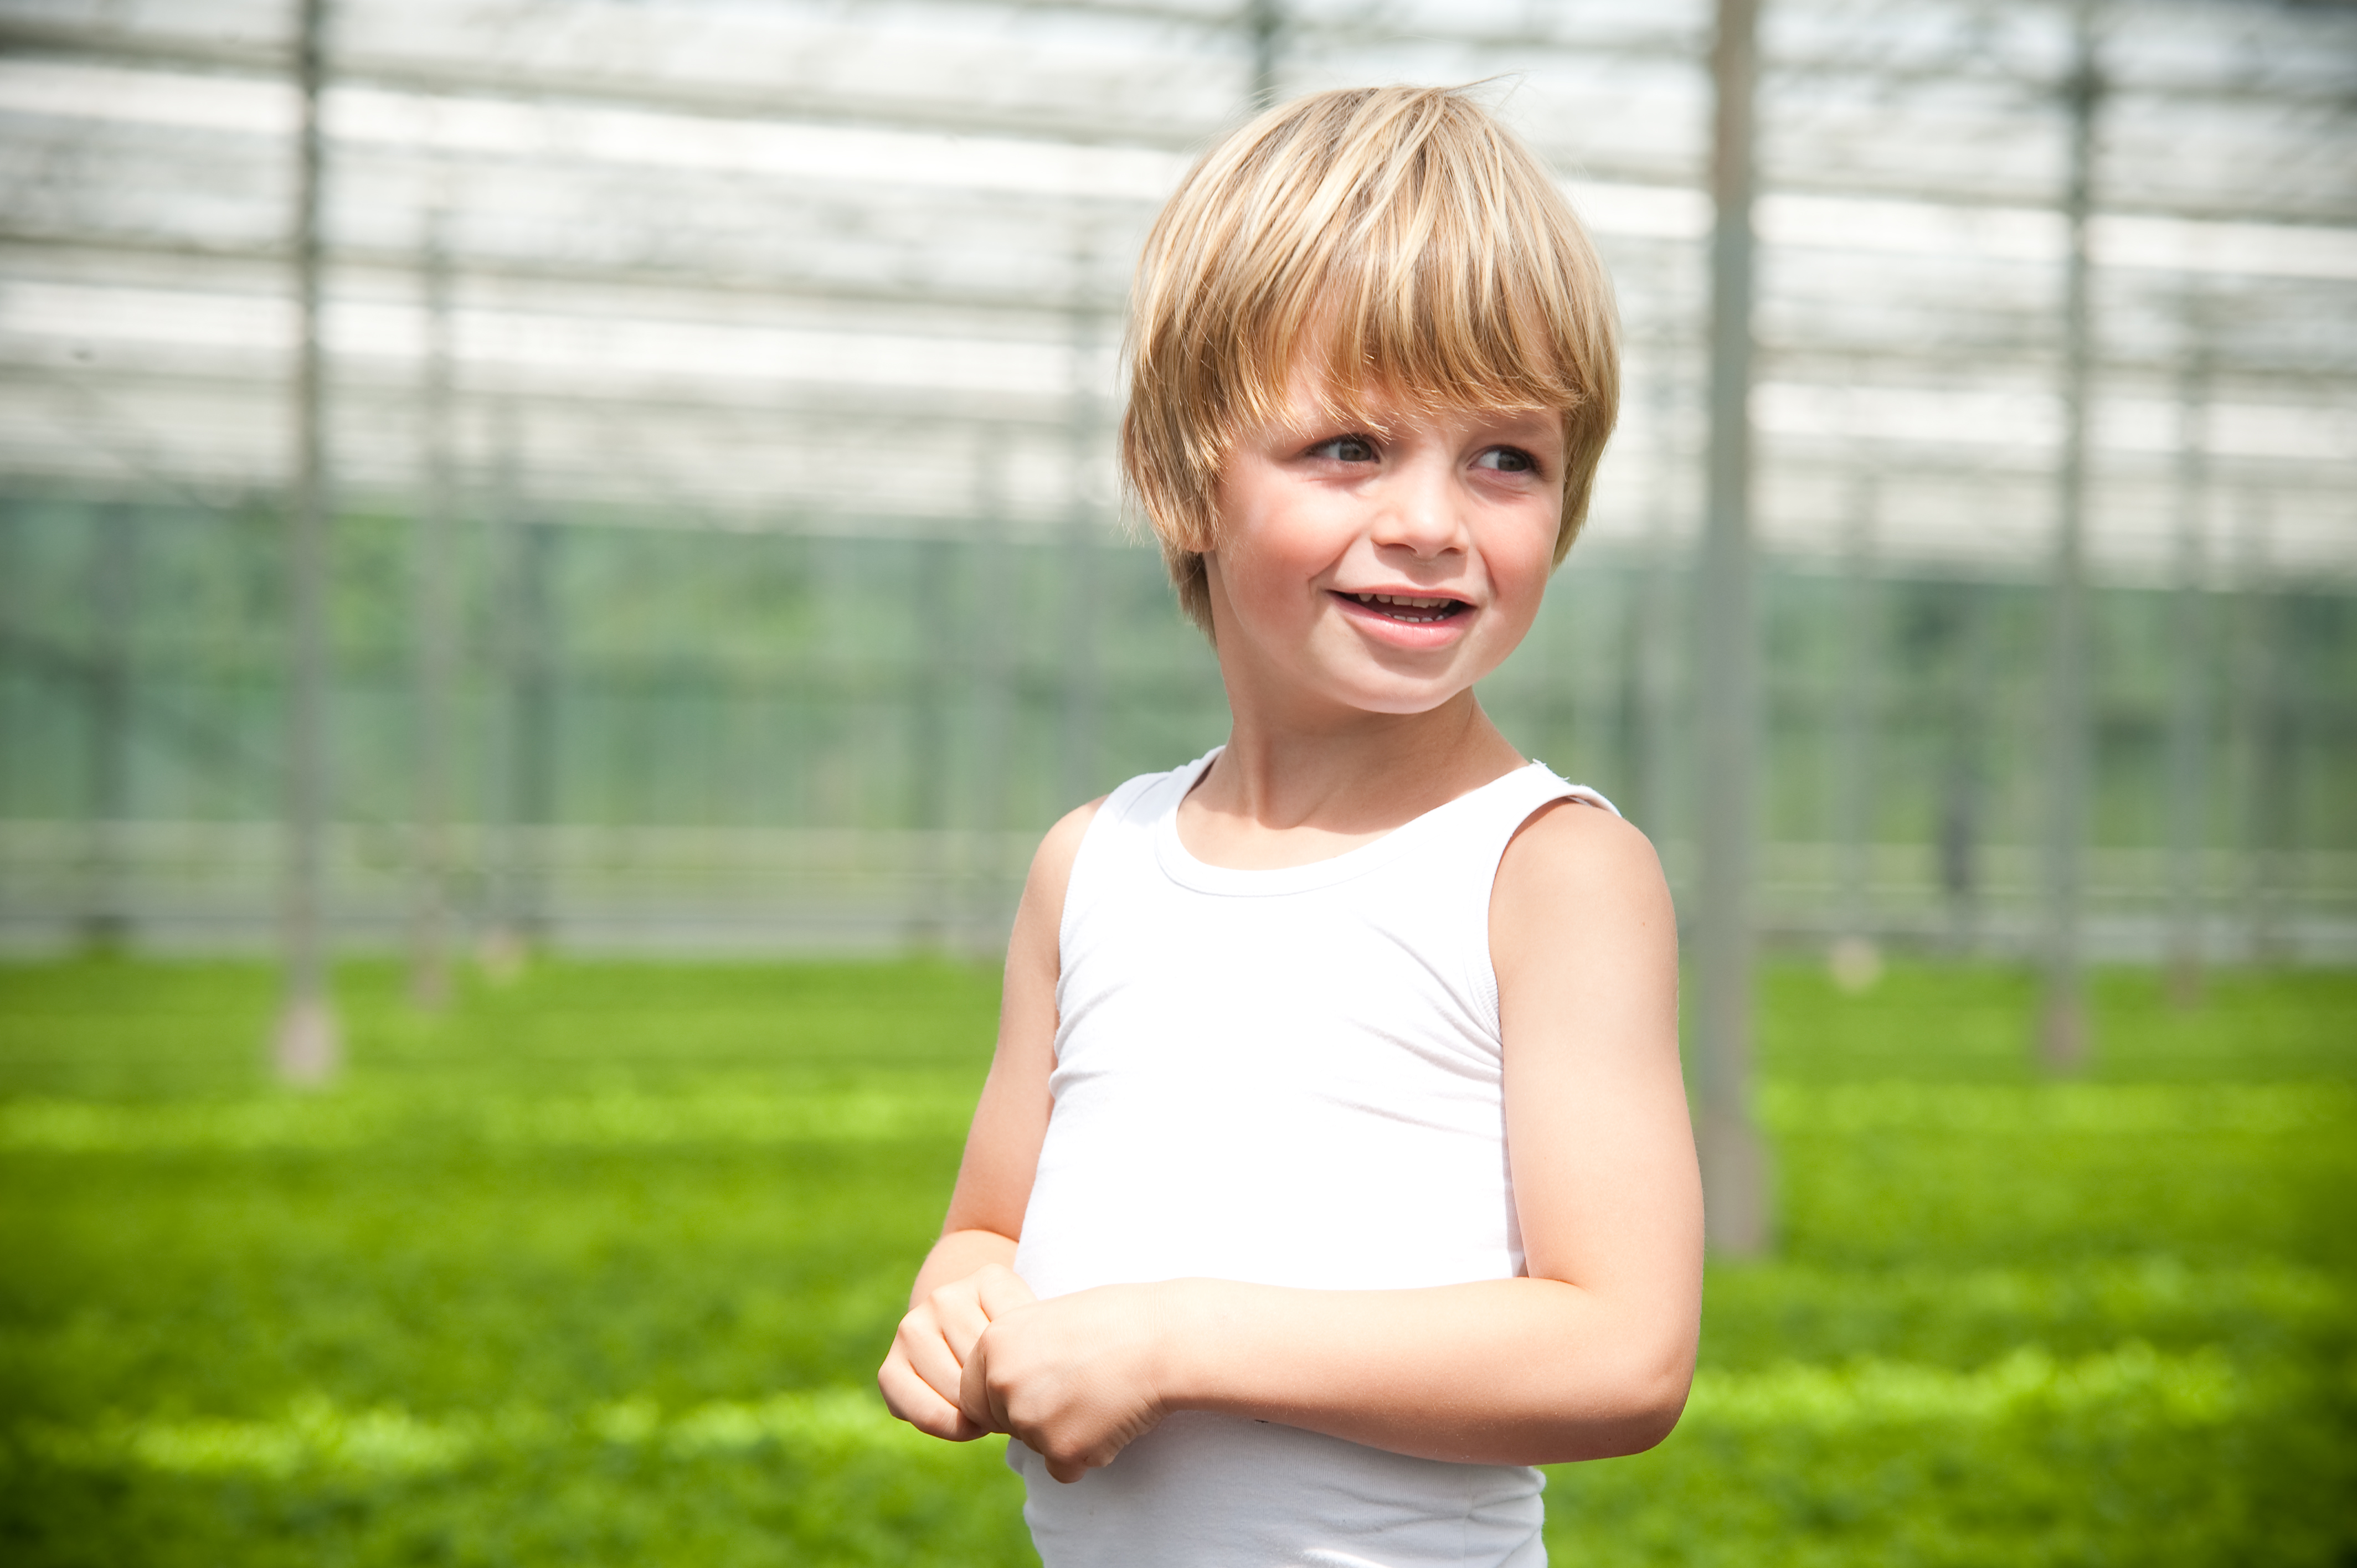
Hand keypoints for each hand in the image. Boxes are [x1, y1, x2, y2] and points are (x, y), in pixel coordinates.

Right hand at [878, 1263, 1035, 1439]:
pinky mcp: (890, 1367)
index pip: (1019, 1340)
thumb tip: (1041, 1392)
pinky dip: (949, 1426)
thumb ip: (1041, 1344)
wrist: (965, 1328)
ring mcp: (912, 1327)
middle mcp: (944, 1297)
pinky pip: (923, 1412)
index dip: (1032, 1375)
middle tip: (1013, 1402)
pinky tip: (964, 1422)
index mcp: (989, 1280)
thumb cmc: (1015, 1339)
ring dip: (978, 1413)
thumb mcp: (1035, 1328)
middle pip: (985, 1370)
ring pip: (957, 1393)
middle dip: (1002, 1398)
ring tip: (991, 1408)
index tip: (1036, 1383)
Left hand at [960, 1281, 1181, 1483]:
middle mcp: (1001, 1381)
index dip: (1008, 1395)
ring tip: (1103, 1396)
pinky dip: (1090, 1453)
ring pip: (1037, 1446)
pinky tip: (1114, 1420)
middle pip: (1004, 1423)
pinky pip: (1066, 1468)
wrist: (1164, 1339)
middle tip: (1079, 1391)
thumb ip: (1015, 1354)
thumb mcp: (1047, 1320)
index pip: (974, 1395)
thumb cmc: (1116, 1320)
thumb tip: (1000, 1390)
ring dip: (1067, 1433)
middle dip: (1035, 1418)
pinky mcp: (1061, 1449)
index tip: (1044, 1385)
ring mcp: (1029, 1418)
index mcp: (993, 1343)